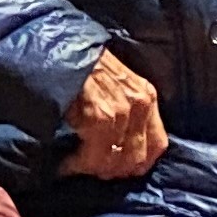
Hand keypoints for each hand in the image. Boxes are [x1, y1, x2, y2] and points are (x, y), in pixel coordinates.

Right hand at [64, 49, 168, 179]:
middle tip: (91, 171)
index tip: (117, 170)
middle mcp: (140, 103)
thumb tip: (121, 148)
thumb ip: (127, 111)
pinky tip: (65, 163)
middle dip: (112, 171)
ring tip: (75, 167)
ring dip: (91, 170)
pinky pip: (92, 156)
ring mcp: (121, 110)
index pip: (158, 145)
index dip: (138, 165)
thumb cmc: (83, 65)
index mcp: (147, 96)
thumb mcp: (116, 84)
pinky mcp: (99, 116)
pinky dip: (77, 165)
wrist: (58, 45)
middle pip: (137, 159)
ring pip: (114, 161)